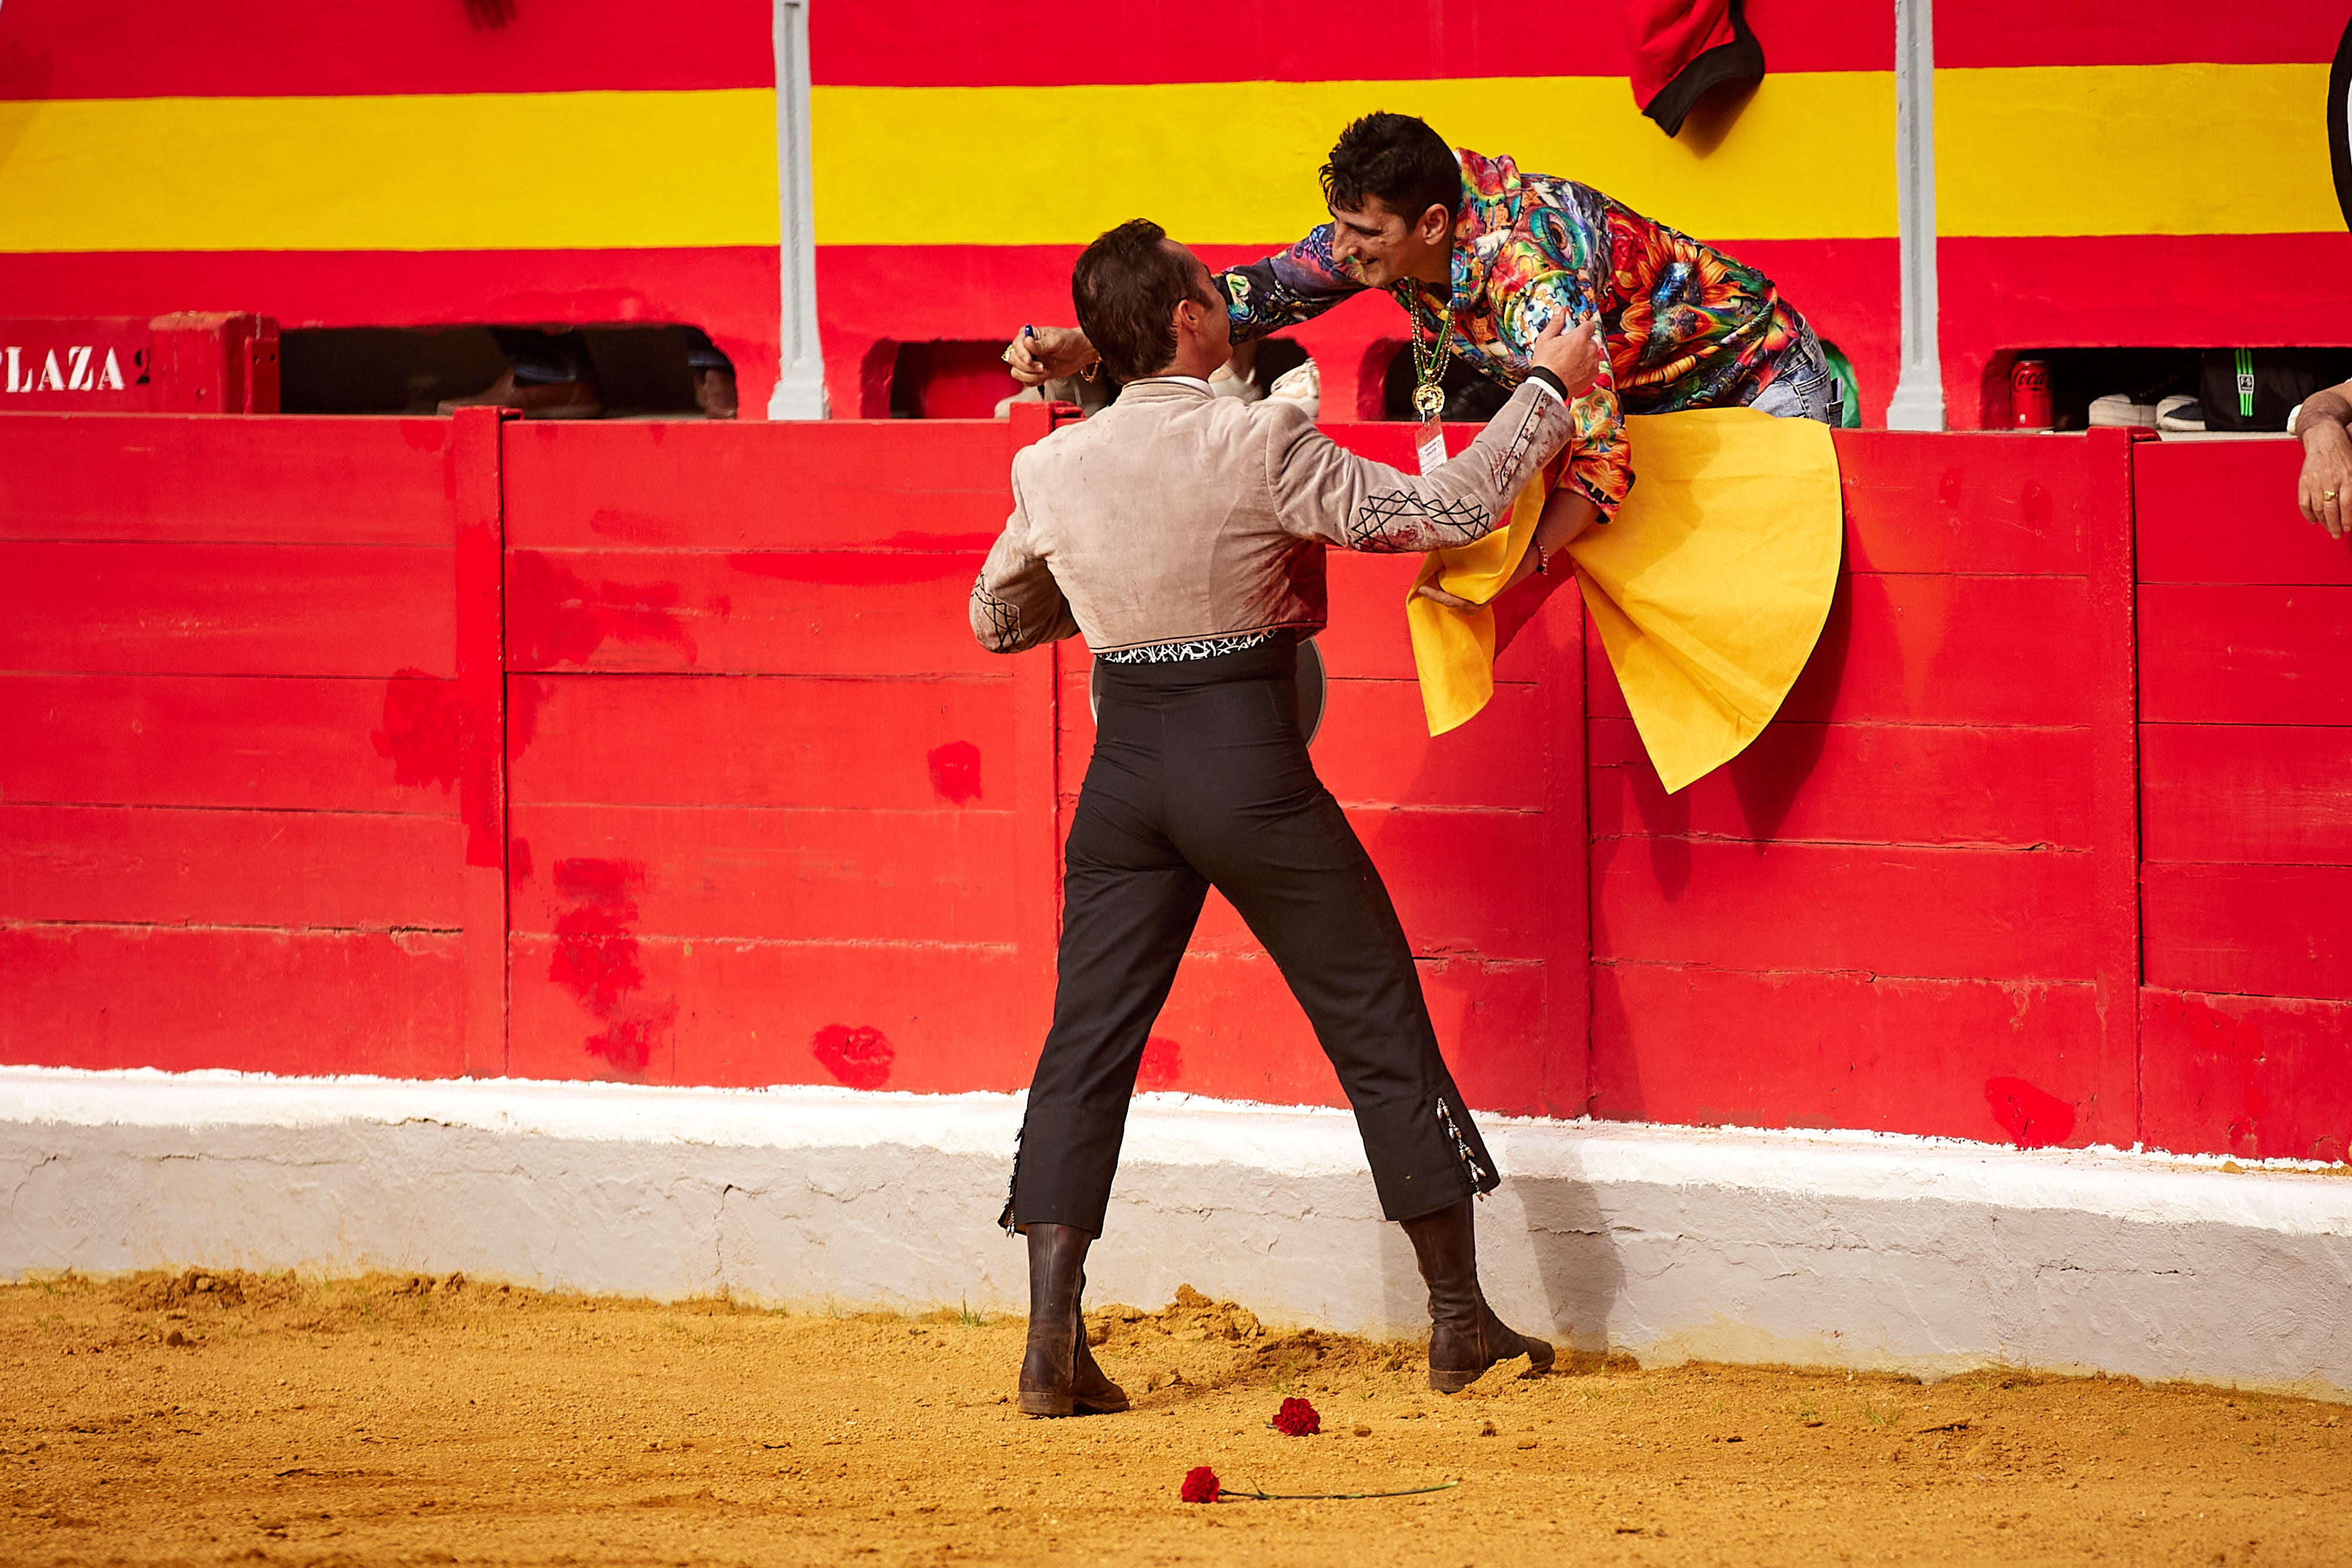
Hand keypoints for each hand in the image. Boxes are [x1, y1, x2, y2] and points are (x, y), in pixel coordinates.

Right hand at [1003, 325, 1095, 387]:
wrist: (1081, 353)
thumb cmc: (1070, 341)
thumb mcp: (1056, 340)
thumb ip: (1040, 344)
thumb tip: (1027, 342)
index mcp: (1028, 335)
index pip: (1016, 346)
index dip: (1021, 355)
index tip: (1030, 360)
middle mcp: (1025, 348)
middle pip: (1013, 360)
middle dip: (1028, 367)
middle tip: (1043, 367)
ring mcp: (1029, 361)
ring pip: (1016, 372)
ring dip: (1031, 376)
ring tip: (1045, 371)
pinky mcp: (1033, 372)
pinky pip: (1025, 381)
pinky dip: (1034, 381)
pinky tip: (1045, 376)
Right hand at [1529, 313, 1601, 397]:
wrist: (1548, 386)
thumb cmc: (1545, 363)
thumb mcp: (1545, 339)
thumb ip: (1555, 323)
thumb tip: (1559, 309)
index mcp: (1579, 337)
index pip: (1590, 325)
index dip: (1583, 328)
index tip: (1577, 332)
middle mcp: (1590, 349)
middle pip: (1595, 339)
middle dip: (1587, 341)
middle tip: (1573, 347)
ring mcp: (1593, 363)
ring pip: (1595, 353)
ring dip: (1588, 354)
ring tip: (1573, 360)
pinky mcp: (1593, 375)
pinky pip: (1594, 367)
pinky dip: (1588, 367)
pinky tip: (1576, 369)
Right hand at [2297, 423, 2351, 540]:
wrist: (2325, 438)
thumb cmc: (2344, 453)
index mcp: (2347, 476)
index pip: (2347, 504)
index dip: (2347, 519)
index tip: (2347, 528)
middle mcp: (2331, 479)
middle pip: (2331, 508)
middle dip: (2334, 525)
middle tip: (2336, 534)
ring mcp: (2315, 481)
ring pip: (2317, 508)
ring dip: (2322, 521)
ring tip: (2328, 528)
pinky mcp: (2304, 481)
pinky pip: (2304, 502)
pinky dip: (2308, 514)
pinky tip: (2313, 520)